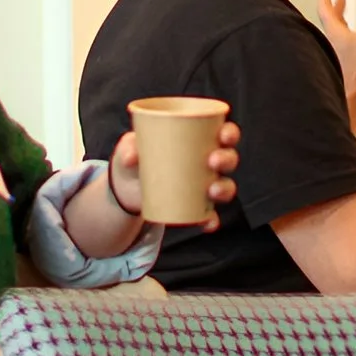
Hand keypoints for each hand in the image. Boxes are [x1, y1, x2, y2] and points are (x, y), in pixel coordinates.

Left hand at [109, 121, 241, 232]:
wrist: (126, 186)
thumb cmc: (135, 155)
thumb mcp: (129, 147)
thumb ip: (129, 147)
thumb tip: (131, 157)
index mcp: (197, 139)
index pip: (223, 133)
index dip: (229, 133)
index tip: (223, 134)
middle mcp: (206, 161)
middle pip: (228, 159)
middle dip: (226, 159)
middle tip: (213, 161)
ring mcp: (203, 185)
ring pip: (224, 186)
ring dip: (224, 189)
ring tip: (211, 190)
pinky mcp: (195, 207)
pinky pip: (210, 215)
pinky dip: (211, 220)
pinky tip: (207, 223)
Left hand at [319, 0, 355, 132]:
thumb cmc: (355, 75)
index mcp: (335, 35)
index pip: (326, 10)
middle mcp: (336, 47)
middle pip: (333, 25)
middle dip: (337, 11)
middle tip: (338, 0)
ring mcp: (345, 61)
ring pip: (342, 41)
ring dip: (346, 29)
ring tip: (350, 21)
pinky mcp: (355, 74)